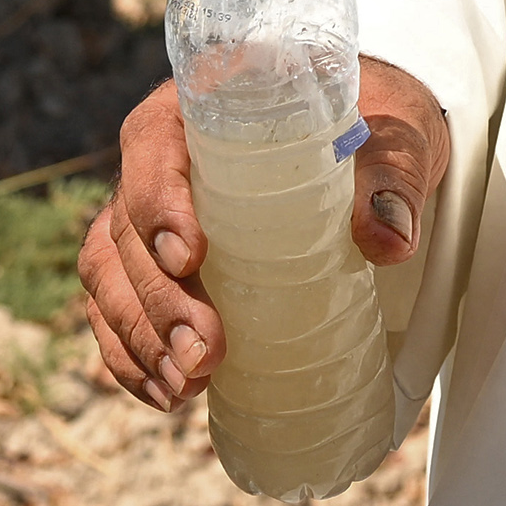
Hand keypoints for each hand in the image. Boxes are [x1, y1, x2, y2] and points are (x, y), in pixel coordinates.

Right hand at [80, 58, 450, 410]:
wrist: (369, 153)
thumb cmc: (371, 127)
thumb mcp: (395, 137)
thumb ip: (392, 178)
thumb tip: (389, 241)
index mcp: (199, 109)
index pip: (153, 147)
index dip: (158, 203)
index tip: (190, 257)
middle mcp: (158, 161)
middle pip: (126, 229)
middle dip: (156, 300)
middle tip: (203, 353)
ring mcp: (150, 218)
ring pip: (109, 277)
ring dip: (139, 338)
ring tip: (185, 386)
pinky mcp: (155, 267)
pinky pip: (117, 311)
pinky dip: (132, 357)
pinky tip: (169, 395)